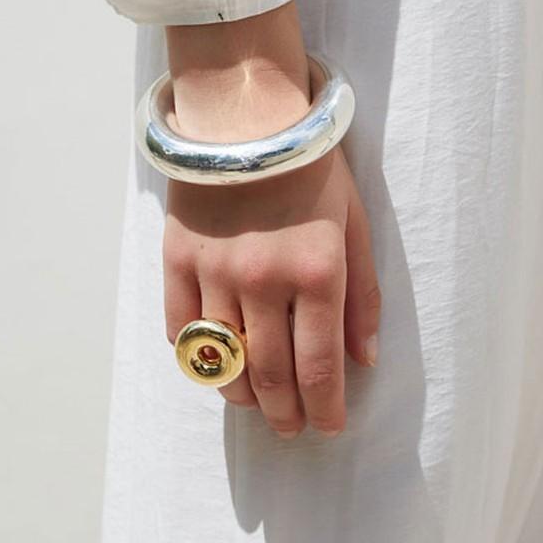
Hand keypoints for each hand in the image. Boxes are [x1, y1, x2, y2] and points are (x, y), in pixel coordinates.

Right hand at [161, 1, 380, 438]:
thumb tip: (365, 359)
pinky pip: (181, 328)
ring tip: (255, 402)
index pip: (320, 366)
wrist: (246, 116)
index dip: (325, 408)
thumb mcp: (353, 224)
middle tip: (291, 427)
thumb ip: (363, 295)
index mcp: (316, 272)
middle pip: (270, 374)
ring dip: (242, 393)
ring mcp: (214, 271)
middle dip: (285, 412)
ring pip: (224, 360)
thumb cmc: (310, 167)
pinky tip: (213, 364)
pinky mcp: (177, 258)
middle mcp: (263, 280)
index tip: (328, 427)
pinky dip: (196, 356)